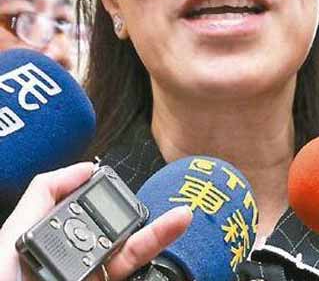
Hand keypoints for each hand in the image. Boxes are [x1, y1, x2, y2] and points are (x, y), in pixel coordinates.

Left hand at [0, 162, 191, 280]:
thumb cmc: (3, 279)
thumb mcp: (13, 233)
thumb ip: (45, 193)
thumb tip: (85, 168)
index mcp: (60, 241)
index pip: (91, 214)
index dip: (108, 197)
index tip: (119, 183)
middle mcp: (80, 261)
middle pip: (120, 235)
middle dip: (148, 217)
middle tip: (173, 204)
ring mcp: (94, 277)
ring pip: (132, 255)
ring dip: (160, 235)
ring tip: (182, 217)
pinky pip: (133, 271)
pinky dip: (154, 251)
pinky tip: (170, 235)